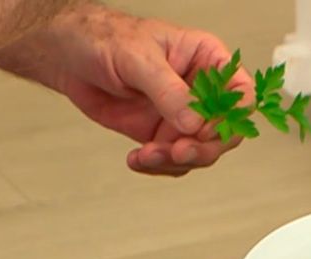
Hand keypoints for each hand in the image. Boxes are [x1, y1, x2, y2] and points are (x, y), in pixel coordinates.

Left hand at [0, 4, 253, 175]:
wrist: (69, 56)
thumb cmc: (105, 39)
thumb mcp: (139, 57)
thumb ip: (168, 90)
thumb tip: (193, 120)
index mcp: (207, 61)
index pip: (241, 93)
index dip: (231, 118)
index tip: (207, 129)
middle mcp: (199, 92)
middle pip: (224, 132)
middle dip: (202, 148)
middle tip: (177, 151)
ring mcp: (181, 116)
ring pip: (199, 153)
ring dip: (174, 161)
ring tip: (146, 155)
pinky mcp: (160, 135)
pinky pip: (172, 161)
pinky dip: (156, 167)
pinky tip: (137, 159)